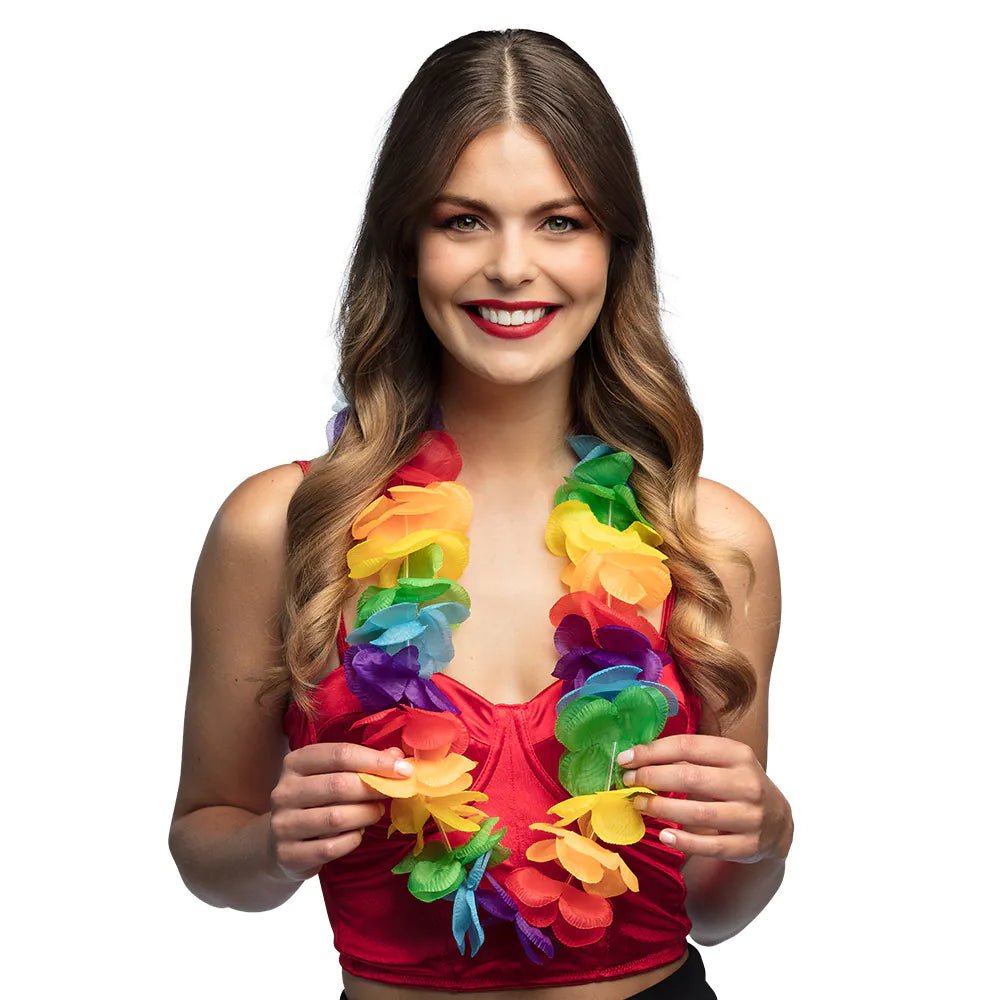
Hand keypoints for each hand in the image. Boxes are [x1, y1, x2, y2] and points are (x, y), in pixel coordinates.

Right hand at [268, 742, 411, 881]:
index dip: (375, 761)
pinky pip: (330, 847)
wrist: (281, 844)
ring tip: (376, 812)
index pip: (340, 754)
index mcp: (295, 762)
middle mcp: (284, 791)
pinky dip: (352, 839)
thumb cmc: (315, 802)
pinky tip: (358, 833)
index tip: (404, 769)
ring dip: (366, 815)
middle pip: (338, 785)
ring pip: (335, 818)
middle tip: (392, 793)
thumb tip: (396, 755)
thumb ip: (363, 764)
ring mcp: (282, 824)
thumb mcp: (332, 776)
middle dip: (373, 789)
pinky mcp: (287, 854)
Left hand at [618, 734, 792, 862]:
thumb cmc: (737, 783)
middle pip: (690, 777)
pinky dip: (684, 841)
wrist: (778, 820)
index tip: (626, 759)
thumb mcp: (723, 760)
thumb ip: (689, 755)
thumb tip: (638, 755)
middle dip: (652, 778)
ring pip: (698, 813)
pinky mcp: (749, 846)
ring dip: (661, 808)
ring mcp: (751, 816)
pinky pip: (711, 846)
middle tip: (627, 781)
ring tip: (638, 804)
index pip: (687, 747)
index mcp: (738, 754)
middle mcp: (748, 783)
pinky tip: (664, 835)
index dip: (652, 752)